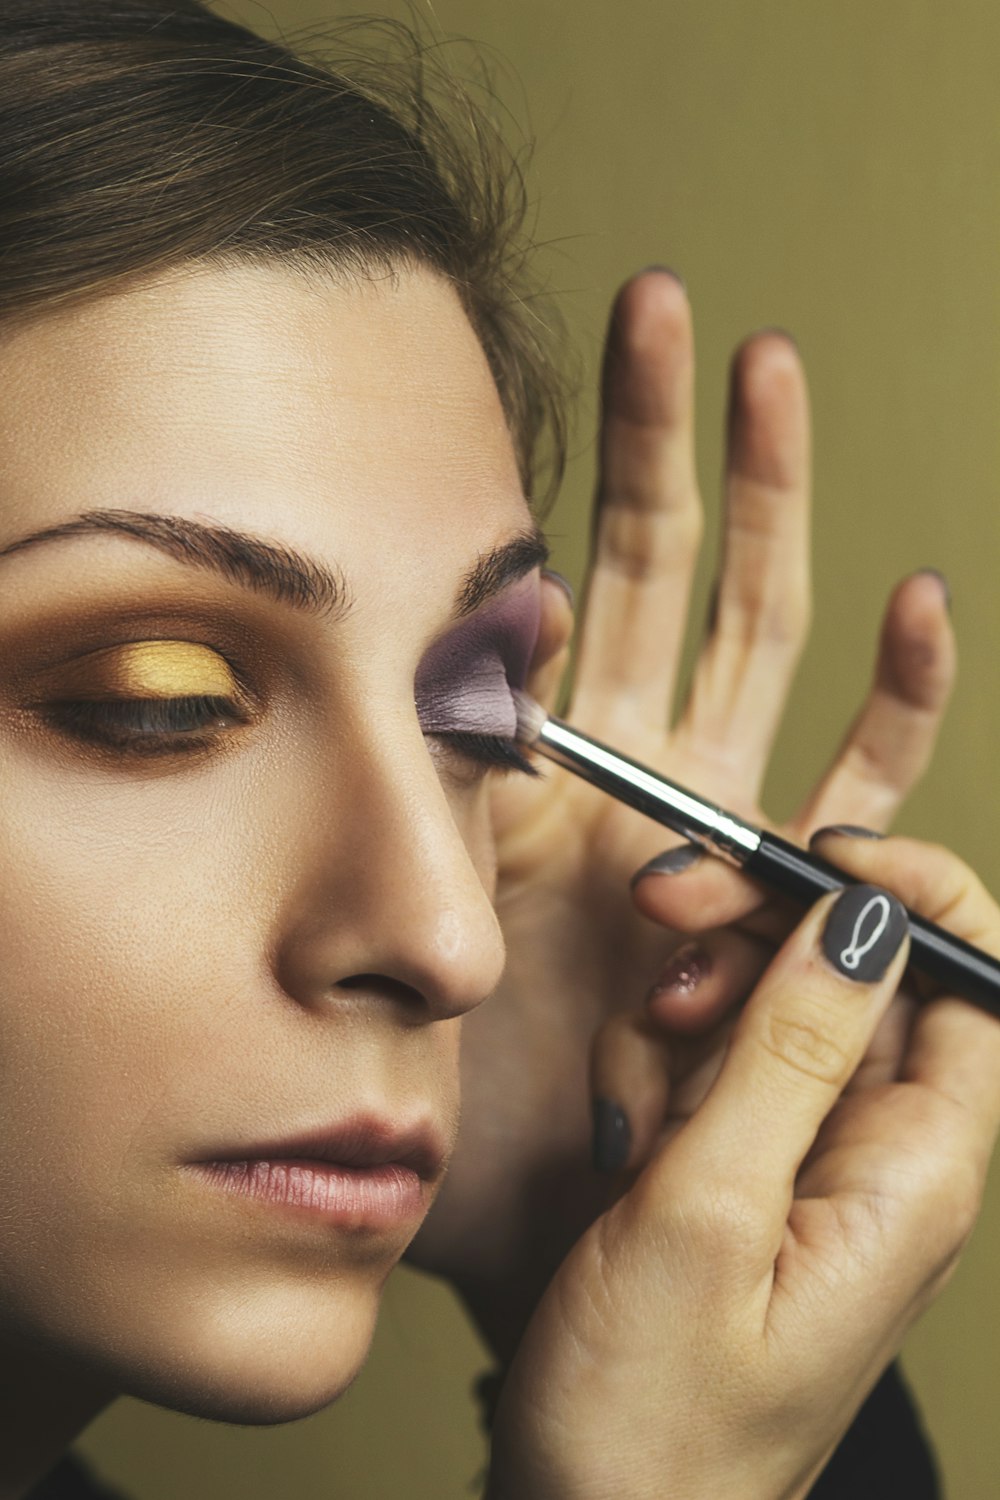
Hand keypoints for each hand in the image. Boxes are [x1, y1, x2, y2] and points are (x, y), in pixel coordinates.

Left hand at [406, 270, 953, 1355]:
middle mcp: (642, 758)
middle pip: (679, 559)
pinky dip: (895, 691)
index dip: (615, 447)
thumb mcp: (436, 886)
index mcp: (554, 749)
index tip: (628, 330)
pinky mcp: (782, 885)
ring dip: (781, 509)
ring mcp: (719, 809)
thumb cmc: (459, 1066)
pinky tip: (915, 603)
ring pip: (767, 630)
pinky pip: (861, 773)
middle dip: (688, 436)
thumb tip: (475, 626)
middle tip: (688, 311)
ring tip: (782, 381)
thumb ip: (455, 767)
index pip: (590, 561)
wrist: (529, 1199)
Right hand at [486, 837, 999, 1499]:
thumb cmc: (652, 1416)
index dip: (910, 893)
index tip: (809, 860)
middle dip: (755, 927)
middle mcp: (878, 1154)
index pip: (977, 977)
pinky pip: (708, 1062)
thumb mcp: (707, 1213)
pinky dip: (653, 1068)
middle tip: (666, 916)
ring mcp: (804, 1160)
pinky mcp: (739, 1170)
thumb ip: (788, 1051)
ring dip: (685, 1011)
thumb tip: (864, 914)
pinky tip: (621, 1139)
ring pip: (762, 1003)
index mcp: (915, 1170)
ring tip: (635, 1106)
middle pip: (852, 968)